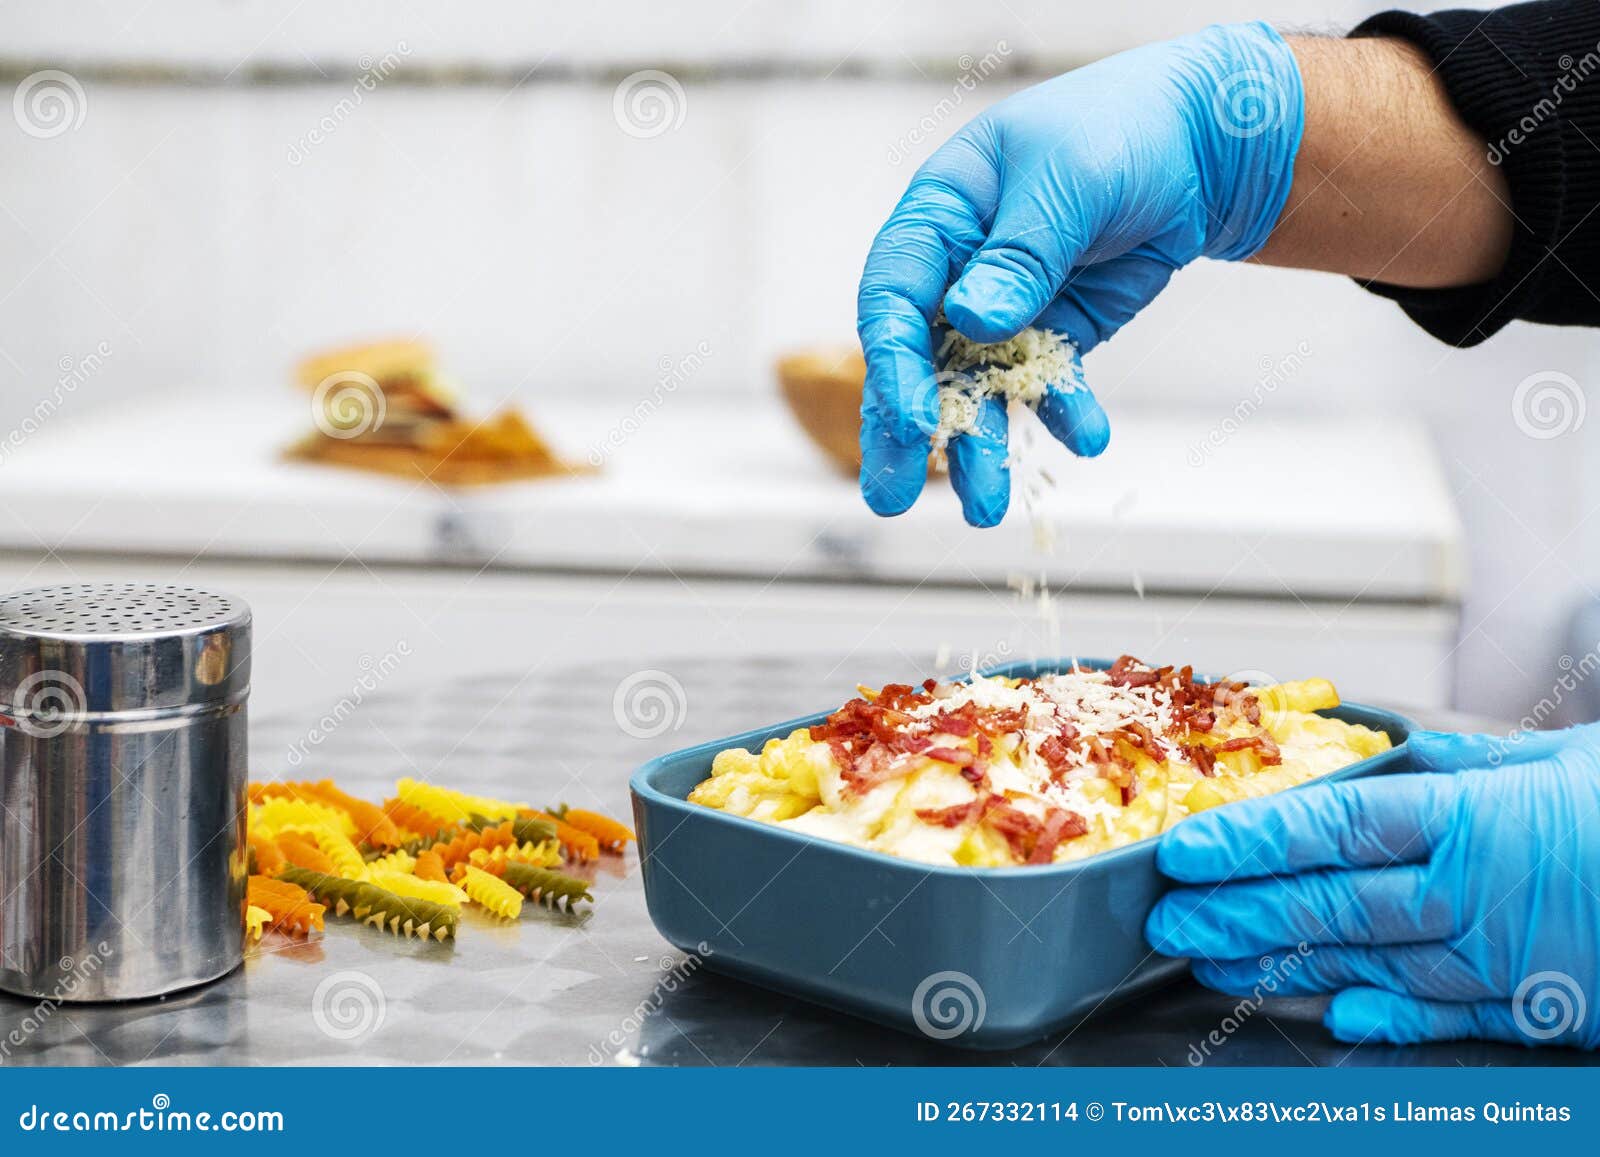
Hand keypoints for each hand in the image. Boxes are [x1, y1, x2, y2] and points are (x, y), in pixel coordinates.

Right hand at [856, 22, 1303, 525]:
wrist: (1202, 142)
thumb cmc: (1120, 132)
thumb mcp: (1068, 181)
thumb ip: (1020, 253)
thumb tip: (973, 321)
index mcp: (938, 215)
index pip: (895, 298)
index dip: (896, 364)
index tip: (913, 422)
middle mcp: (957, 268)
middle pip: (917, 358)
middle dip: (906, 432)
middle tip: (890, 502)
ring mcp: (1004, 306)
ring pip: (978, 387)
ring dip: (980, 447)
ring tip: (985, 511)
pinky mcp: (1055, 332)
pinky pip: (1047, 384)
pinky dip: (1063, 413)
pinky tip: (1088, 440)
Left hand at [1145, 727, 1599, 1048]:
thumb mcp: (1561, 759)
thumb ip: (1473, 765)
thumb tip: (1404, 756)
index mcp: (1468, 818)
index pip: (1329, 827)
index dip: (1249, 841)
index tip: (1188, 849)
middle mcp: (1467, 893)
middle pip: (1325, 903)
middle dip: (1235, 911)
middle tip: (1167, 918)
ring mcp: (1495, 957)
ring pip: (1360, 961)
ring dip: (1277, 961)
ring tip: (1211, 960)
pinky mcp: (1531, 1006)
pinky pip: (1439, 1014)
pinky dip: (1378, 1014)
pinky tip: (1326, 1013)